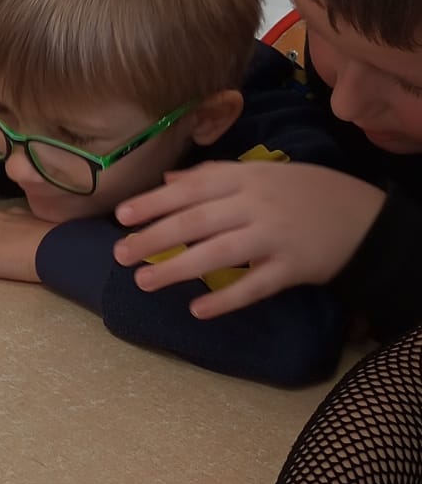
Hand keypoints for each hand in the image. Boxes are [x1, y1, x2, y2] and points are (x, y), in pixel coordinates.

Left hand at [113, 162, 385, 317]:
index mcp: (246, 178)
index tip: (121, 216)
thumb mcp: (261, 173)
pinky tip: (198, 310)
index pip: (192, 188)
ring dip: (178, 268)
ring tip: (143, 281)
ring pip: (220, 252)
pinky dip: (227, 298)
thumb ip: (214, 176)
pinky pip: (255, 286)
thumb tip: (169, 180)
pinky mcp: (292, 268)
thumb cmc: (303, 192)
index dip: (155, 202)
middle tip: (119, 254)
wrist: (363, 216)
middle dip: (155, 237)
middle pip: (198, 220)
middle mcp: (257, 204)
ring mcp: (275, 236)